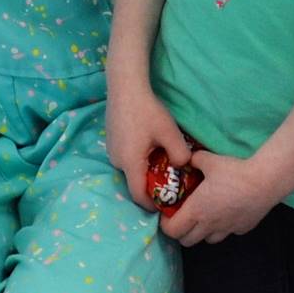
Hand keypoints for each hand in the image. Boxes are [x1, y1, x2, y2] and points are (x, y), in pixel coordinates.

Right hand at [106, 82, 192, 211]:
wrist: (125, 87)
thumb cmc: (147, 110)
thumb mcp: (170, 133)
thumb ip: (180, 155)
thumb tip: (181, 166)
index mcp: (130, 163)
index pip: (139, 196)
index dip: (152, 205)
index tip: (166, 205)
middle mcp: (117, 161)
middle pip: (134, 183)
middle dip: (150, 187)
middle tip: (168, 182)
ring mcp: (111, 151)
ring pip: (130, 170)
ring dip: (144, 172)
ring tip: (161, 164)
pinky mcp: (111, 142)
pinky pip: (125, 159)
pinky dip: (137, 161)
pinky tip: (149, 148)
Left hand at [161, 149, 283, 246]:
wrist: (264, 182)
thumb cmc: (233, 172)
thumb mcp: (207, 160)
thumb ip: (194, 160)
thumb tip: (187, 159)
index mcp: (196, 210)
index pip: (172, 231)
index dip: (166, 225)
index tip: (167, 214)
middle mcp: (209, 225)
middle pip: (187, 241)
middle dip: (181, 231)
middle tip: (183, 216)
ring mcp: (226, 229)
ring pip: (207, 240)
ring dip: (201, 232)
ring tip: (204, 216)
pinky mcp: (241, 229)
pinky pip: (226, 233)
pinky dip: (221, 228)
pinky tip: (225, 213)